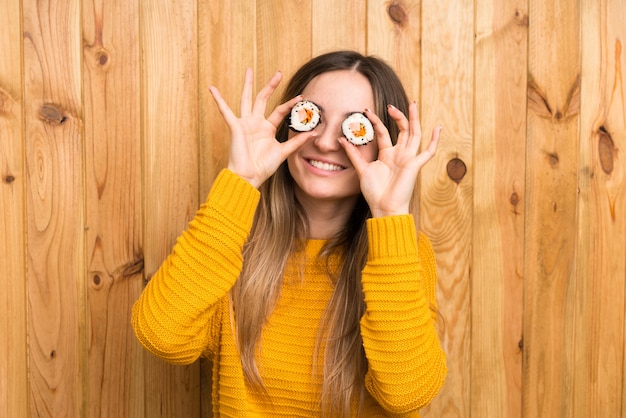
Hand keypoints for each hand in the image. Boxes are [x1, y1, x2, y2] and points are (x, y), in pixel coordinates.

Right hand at [209, 68, 314, 187]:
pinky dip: (218, 100)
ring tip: (249, 70)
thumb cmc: (262, 167)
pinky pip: (225, 111)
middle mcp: (256, 123)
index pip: (280, 111)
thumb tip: (313, 132)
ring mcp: (245, 123)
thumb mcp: (283, 152)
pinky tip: (212, 89)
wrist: (248, 176)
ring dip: (248, 85)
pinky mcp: (235, 127)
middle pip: (263, 99)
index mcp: (267, 128)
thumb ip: (297, 141)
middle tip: (279, 73)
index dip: (290, 104)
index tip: (301, 98)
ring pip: (247, 99)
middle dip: (270, 86)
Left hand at [339, 103, 441, 217]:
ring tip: (413, 104)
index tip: (367, 111)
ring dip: (414, 120)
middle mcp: (399, 154)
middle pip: (403, 130)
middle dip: (398, 116)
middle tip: (389, 105)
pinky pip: (428, 152)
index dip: (376, 121)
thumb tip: (341, 139)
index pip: (384, 132)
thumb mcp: (362, 169)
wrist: (384, 208)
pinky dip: (434, 141)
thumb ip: (353, 154)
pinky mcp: (415, 166)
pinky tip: (438, 128)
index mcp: (387, 155)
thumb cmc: (374, 192)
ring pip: (415, 134)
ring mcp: (408, 159)